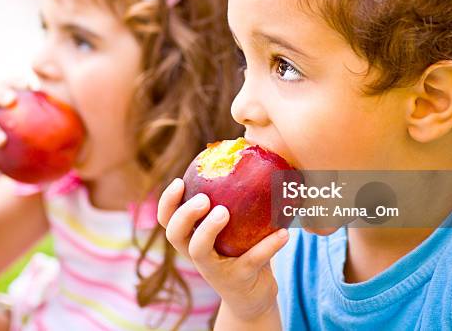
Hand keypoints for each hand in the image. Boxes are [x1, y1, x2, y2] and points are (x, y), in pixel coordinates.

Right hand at [157, 178, 288, 320]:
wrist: (252, 297)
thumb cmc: (242, 251)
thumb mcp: (234, 229)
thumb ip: (235, 200)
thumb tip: (251, 153)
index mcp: (191, 239)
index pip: (167, 220)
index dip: (167, 202)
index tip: (180, 181)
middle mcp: (197, 255)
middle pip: (175, 234)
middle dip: (184, 214)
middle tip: (203, 199)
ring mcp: (214, 270)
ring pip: (200, 251)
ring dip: (208, 229)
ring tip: (224, 211)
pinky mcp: (238, 281)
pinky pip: (252, 260)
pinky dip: (268, 246)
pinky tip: (284, 233)